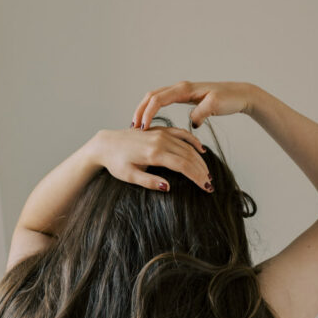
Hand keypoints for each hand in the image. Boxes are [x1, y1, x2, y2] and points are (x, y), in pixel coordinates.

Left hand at [95, 125, 211, 192]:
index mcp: (154, 153)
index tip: (206, 188)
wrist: (106, 143)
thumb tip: (169, 187)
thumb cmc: (116, 163)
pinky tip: (201, 150)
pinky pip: (181, 133)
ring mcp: (161, 133)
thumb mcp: (129, 176)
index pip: (183, 165)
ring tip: (207, 172)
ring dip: (200, 159)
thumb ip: (149, 182)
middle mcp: (159, 140)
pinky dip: (193, 141)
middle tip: (210, 184)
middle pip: (189, 156)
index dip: (197, 177)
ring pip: (187, 145)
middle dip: (202, 171)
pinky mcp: (160, 129)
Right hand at [130, 80, 254, 130]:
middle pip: (151, 96)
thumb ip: (201, 113)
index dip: (147, 113)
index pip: (157, 99)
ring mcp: (182, 92)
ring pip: (155, 98)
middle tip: (133, 128)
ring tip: (138, 127)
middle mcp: (181, 88)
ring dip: (145, 111)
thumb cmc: (230, 99)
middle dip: (140, 111)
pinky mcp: (186, 98)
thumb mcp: (215, 106)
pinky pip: (163, 103)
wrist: (241, 94)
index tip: (142, 128)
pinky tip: (153, 125)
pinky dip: (154, 111)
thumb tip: (192, 123)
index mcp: (184, 89)